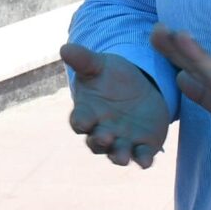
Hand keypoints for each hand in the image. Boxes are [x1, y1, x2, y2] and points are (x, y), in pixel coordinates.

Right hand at [61, 44, 169, 167]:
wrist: (137, 88)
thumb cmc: (110, 77)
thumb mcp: (99, 65)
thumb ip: (83, 59)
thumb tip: (64, 47)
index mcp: (87, 113)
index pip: (78, 120)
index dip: (80, 122)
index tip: (82, 121)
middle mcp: (101, 131)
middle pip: (96, 142)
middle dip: (100, 141)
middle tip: (105, 138)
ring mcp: (122, 141)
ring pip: (116, 153)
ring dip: (118, 156)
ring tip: (121, 157)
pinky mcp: (142, 146)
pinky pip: (140, 156)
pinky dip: (142, 160)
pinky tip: (145, 162)